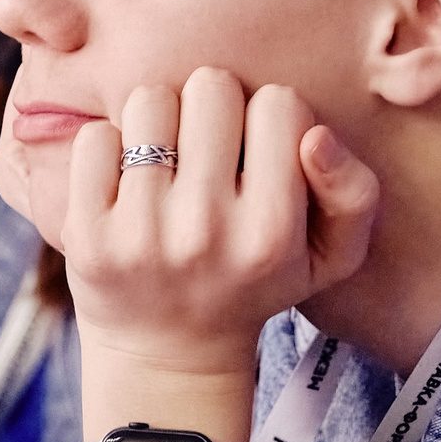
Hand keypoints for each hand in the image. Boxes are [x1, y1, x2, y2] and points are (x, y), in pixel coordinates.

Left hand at [64, 68, 377, 384]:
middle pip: (211, 87)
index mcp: (271, 233)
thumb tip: (316, 136)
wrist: (167, 354)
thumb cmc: (254, 285)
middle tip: (205, 152)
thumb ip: (353, 192)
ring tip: (165, 162)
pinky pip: (95, 135)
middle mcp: (206, 231)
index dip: (268, 118)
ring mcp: (140, 233)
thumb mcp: (331, 256)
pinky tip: (124, 180)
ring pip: (149, 100)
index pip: (278, 104)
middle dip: (211, 109)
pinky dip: (109, 145)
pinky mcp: (87, 234)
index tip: (255, 152)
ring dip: (158, 121)